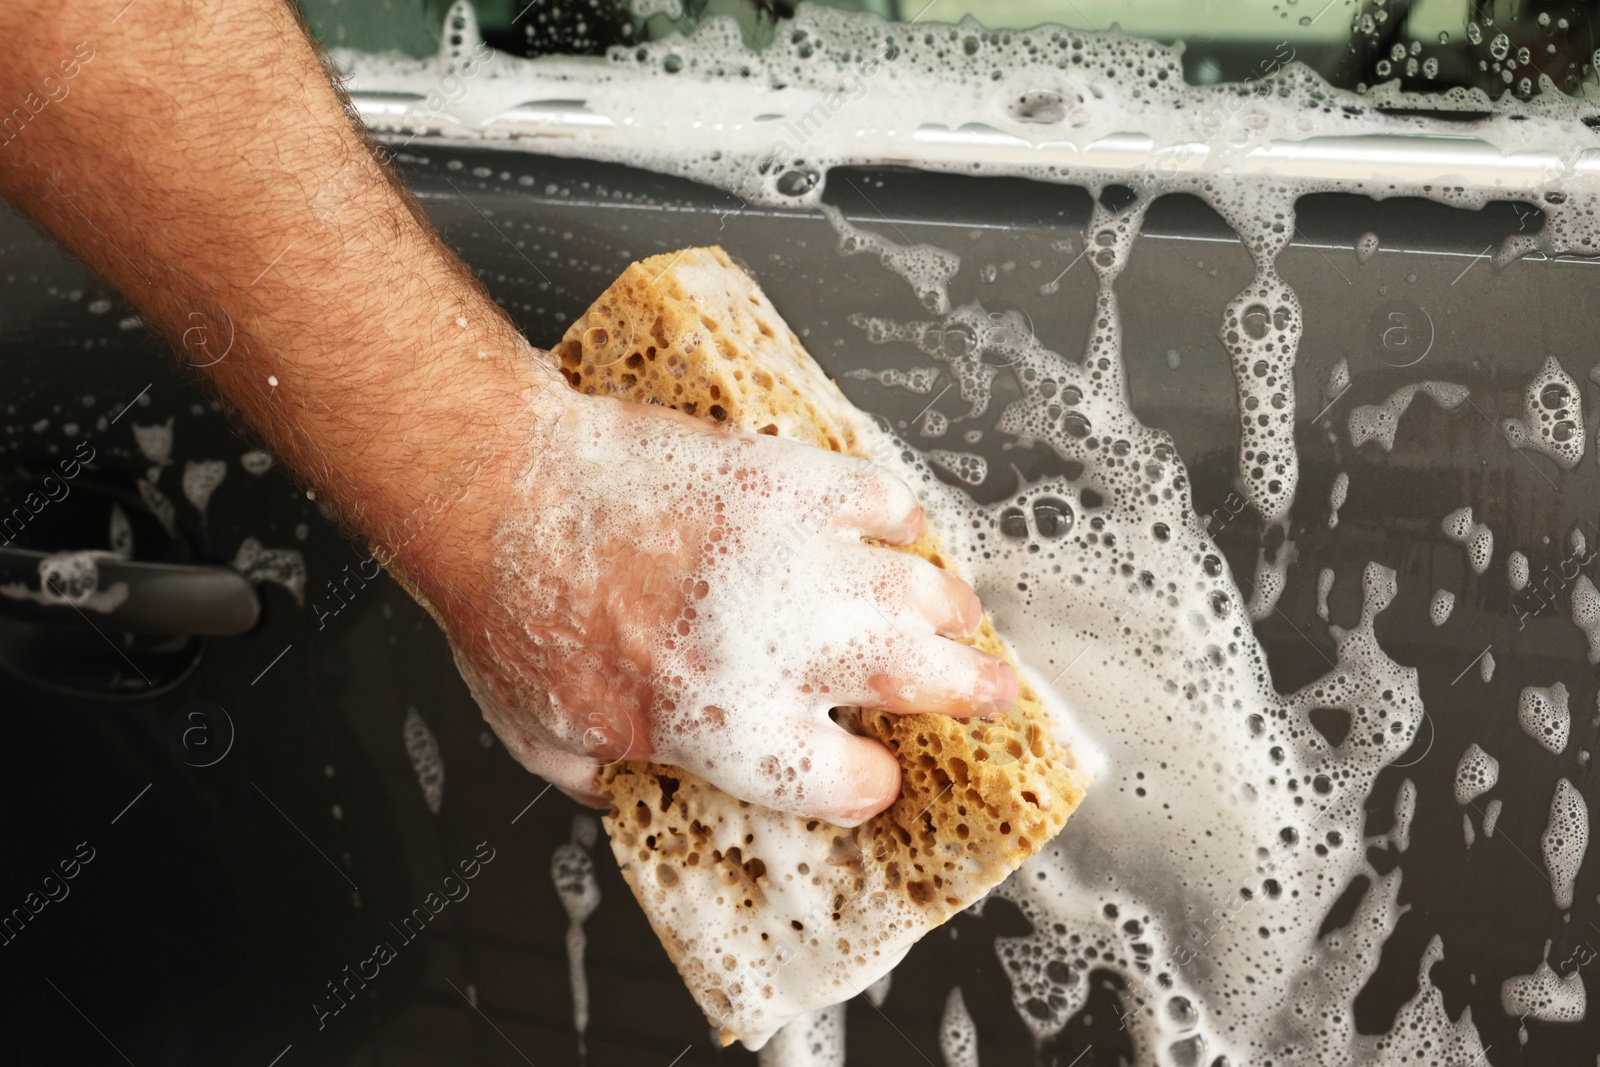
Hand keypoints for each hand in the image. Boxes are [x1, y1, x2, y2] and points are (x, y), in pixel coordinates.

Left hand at [436, 389, 1016, 824]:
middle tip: (992, 694)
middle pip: (929, 683)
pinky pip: (883, 499)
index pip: (851, 784)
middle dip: (975, 696)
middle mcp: (784, 649)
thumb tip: (627, 789)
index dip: (866, 786)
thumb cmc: (513, 612)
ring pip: (922, 591)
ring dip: (950, 612)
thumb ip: (605, 777)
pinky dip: (902, 521)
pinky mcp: (788, 480)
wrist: (502, 486)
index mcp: (730, 728)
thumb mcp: (546, 737)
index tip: (865, 774)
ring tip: (956, 618)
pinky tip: (896, 533)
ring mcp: (797, 558)